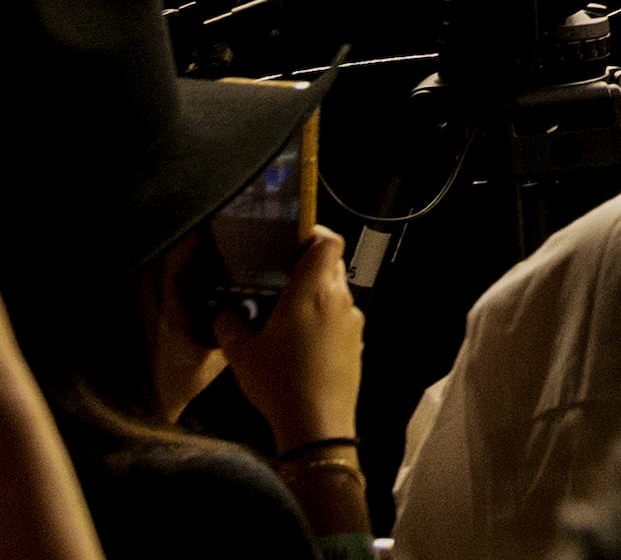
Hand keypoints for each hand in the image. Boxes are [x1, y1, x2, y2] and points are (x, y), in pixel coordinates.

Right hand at [207, 224, 359, 448]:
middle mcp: (339, 298)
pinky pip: (341, 317)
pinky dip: (324, 318)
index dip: (313, 234)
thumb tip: (225, 313)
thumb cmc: (278, 380)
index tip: (291, 240)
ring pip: (336, 292)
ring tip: (285, 313)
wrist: (317, 422)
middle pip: (331, 265)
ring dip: (315, 294)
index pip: (328, 242)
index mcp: (313, 291)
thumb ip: (229, 325)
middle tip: (279, 279)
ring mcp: (353, 320)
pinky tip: (301, 341)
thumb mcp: (241, 354)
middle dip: (308, 267)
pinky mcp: (357, 341)